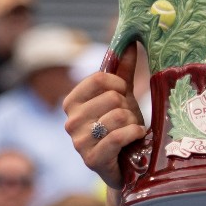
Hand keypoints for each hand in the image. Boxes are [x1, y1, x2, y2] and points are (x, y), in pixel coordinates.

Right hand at [62, 43, 146, 189]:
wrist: (127, 165)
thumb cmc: (122, 127)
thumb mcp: (123, 97)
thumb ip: (124, 70)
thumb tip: (131, 40)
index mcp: (73, 102)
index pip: (99, 78)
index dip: (119, 83)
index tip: (124, 93)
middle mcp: (70, 121)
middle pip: (111, 97)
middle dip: (128, 106)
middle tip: (127, 119)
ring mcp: (79, 142)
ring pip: (117, 116)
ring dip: (132, 122)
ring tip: (130, 130)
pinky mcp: (91, 160)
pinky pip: (118, 136)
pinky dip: (133, 134)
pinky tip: (135, 137)